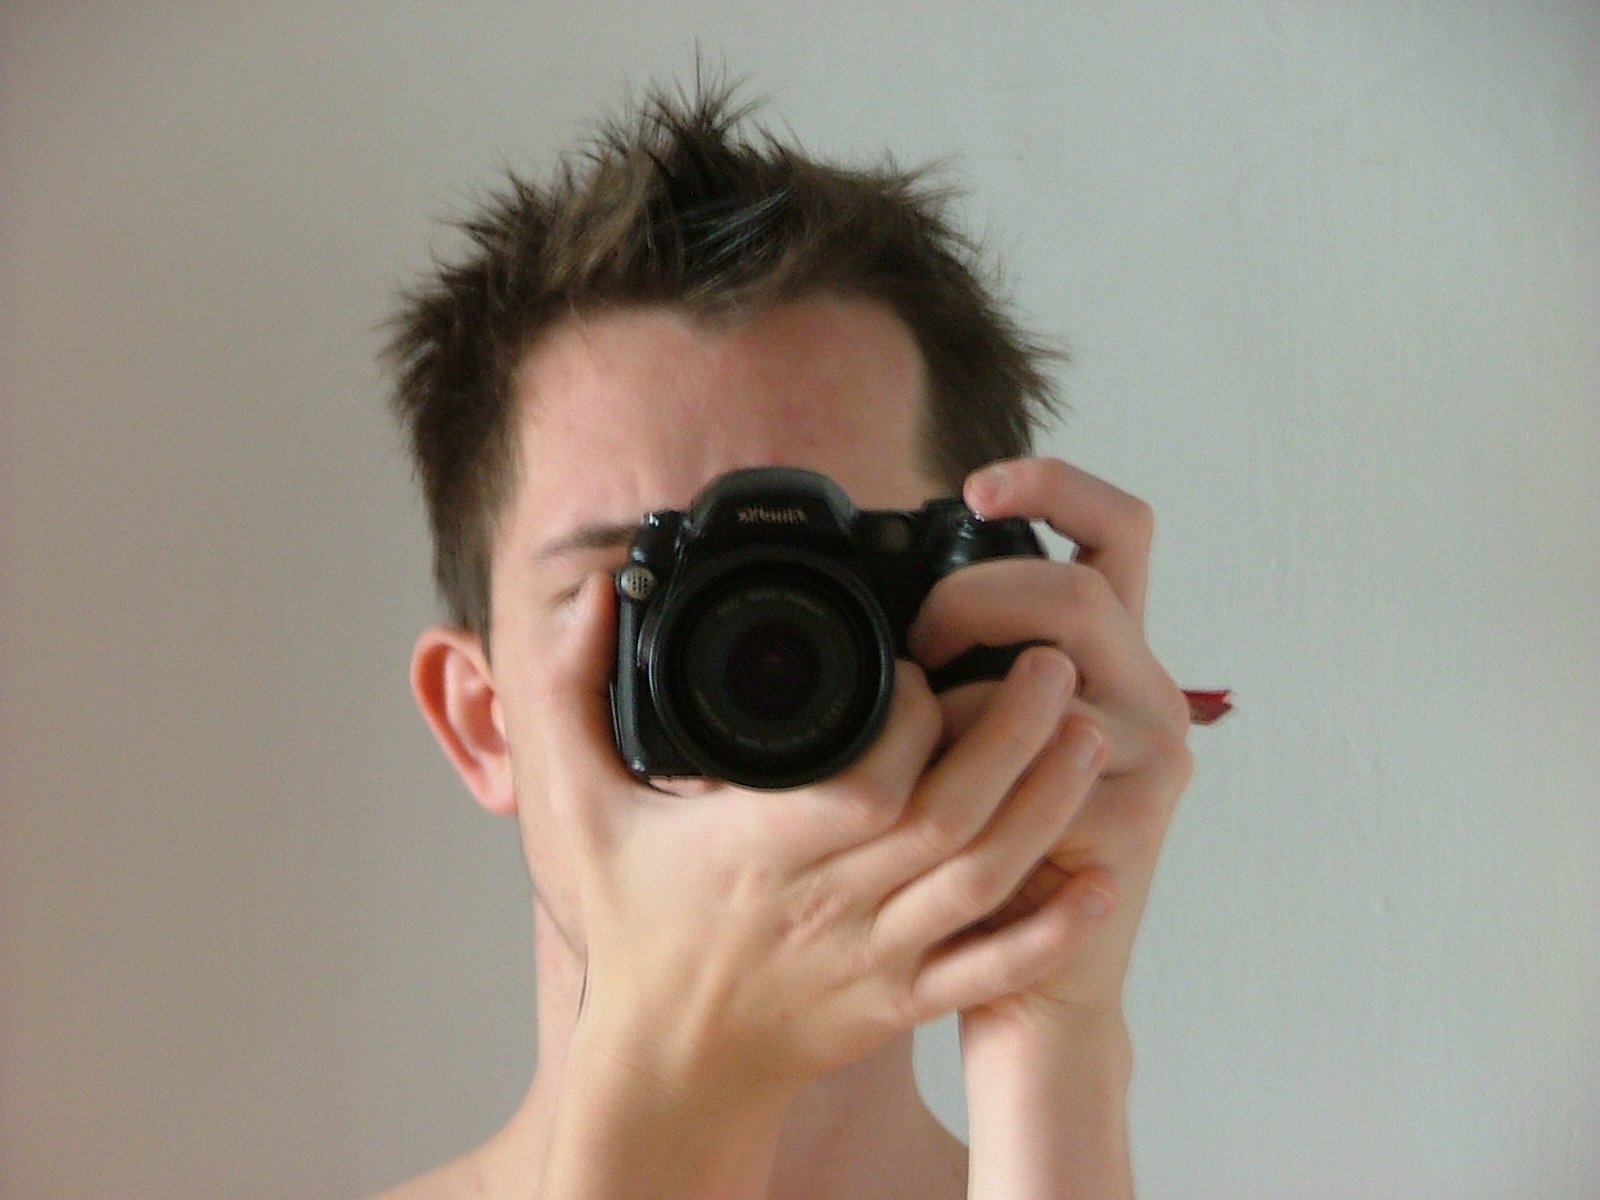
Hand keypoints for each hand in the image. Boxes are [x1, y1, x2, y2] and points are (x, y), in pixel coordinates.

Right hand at [537, 568, 1114, 1109]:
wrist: (670, 1065)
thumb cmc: (637, 929)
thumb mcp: (582, 809)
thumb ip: (575, 700)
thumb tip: (588, 603)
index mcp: (764, 848)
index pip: (865, 777)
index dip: (913, 716)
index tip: (925, 663)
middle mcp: (833, 902)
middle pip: (949, 817)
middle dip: (1015, 735)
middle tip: (1055, 661)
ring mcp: (878, 957)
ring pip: (984, 881)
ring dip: (1047, 808)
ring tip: (1091, 736)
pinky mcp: (906, 1001)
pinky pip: (991, 970)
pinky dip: (1050, 930)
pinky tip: (1099, 885)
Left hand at [908, 456, 1195, 1030]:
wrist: (1025, 976)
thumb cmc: (983, 846)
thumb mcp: (977, 732)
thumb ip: (964, 665)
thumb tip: (882, 610)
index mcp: (1109, 653)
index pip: (1117, 531)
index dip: (1057, 486)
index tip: (978, 486)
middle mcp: (1146, 690)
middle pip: (1079, 589)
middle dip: (976, 599)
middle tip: (919, 646)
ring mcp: (1150, 753)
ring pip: (1052, 670)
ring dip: (963, 694)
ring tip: (919, 732)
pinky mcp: (1135, 817)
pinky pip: (1038, 760)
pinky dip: (970, 768)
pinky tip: (938, 799)